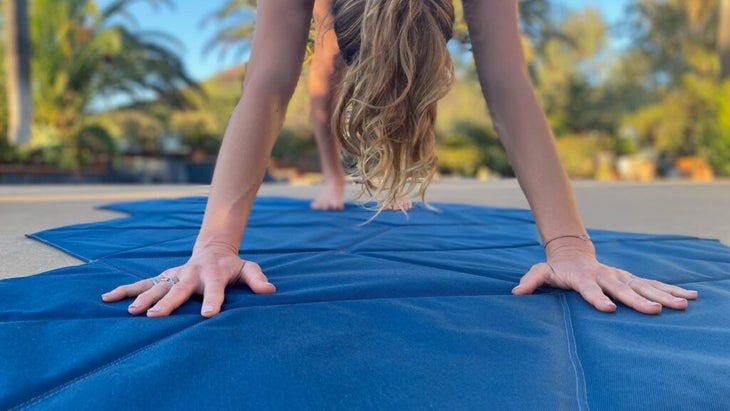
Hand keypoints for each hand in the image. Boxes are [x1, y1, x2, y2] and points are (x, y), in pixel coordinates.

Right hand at [101, 245, 275, 317]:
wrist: (213, 249)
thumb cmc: (232, 265)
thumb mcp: (248, 268)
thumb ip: (257, 278)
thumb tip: (270, 290)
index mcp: (213, 274)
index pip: (214, 289)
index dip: (212, 300)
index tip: (208, 314)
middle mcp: (190, 275)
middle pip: (179, 290)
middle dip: (168, 303)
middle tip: (155, 316)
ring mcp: (174, 275)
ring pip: (157, 287)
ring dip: (143, 298)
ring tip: (131, 312)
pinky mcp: (163, 277)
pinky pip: (142, 284)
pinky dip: (125, 290)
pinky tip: (107, 298)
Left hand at [512, 241, 697, 313]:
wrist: (573, 253)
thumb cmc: (557, 268)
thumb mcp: (541, 272)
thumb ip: (531, 281)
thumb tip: (515, 292)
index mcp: (584, 278)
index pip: (590, 290)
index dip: (598, 298)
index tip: (609, 308)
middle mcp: (606, 277)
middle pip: (623, 290)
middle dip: (639, 301)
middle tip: (656, 311)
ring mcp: (621, 277)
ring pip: (644, 287)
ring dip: (663, 296)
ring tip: (683, 304)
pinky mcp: (631, 279)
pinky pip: (653, 285)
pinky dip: (672, 290)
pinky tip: (691, 297)